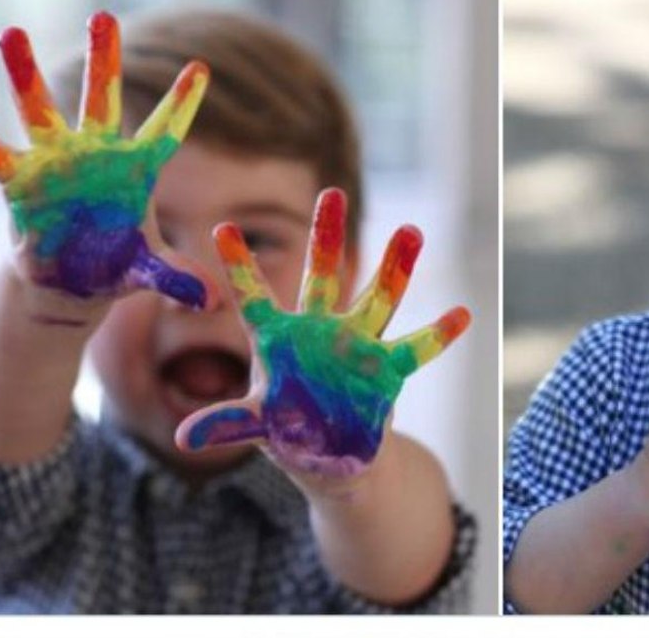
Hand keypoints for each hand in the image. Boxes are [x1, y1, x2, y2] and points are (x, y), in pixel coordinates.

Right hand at [0, 12, 211, 307]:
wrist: (71, 283)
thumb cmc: (116, 266)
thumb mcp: (149, 272)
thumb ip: (179, 278)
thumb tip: (213, 300)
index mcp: (136, 171)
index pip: (165, 131)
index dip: (181, 103)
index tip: (201, 68)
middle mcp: (96, 155)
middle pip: (100, 100)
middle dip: (102, 59)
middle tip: (102, 15)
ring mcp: (56, 164)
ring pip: (40, 112)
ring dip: (25, 75)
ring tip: (9, 32)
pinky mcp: (21, 184)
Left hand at [174, 188, 470, 479]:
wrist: (332, 456)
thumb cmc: (288, 431)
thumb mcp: (256, 426)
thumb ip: (227, 425)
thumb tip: (185, 438)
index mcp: (278, 339)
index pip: (253, 297)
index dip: (240, 266)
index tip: (222, 228)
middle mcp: (319, 331)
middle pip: (322, 277)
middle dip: (328, 236)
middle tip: (332, 191)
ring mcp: (356, 345)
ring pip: (376, 299)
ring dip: (395, 268)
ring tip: (412, 230)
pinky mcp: (386, 369)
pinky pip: (415, 349)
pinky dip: (439, 335)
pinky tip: (462, 314)